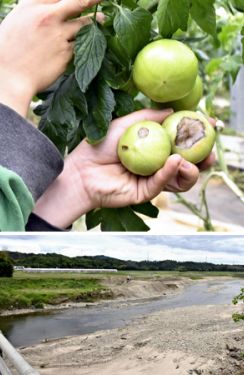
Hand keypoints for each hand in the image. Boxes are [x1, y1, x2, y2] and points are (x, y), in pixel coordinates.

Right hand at [0, 0, 100, 115]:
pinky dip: (87, 44)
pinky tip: (93, 43)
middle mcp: (48, 17)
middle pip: (78, 2)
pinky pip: (81, 46)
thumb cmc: (9, 51)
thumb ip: (36, 12)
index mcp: (32, 6)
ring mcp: (59, 35)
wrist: (10, 77)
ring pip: (84, 24)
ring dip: (96, 21)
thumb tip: (52, 8)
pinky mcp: (66, 54)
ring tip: (103, 20)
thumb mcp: (18, 21)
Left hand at [34, 109, 214, 227]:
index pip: (180, 142)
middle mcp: (156, 164)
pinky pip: (163, 183)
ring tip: (190, 158)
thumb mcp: (127, 123)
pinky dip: (171, 172)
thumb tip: (173, 111)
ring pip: (180, 178)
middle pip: (186, 163)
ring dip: (190, 168)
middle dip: (202, 158)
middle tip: (211, 150)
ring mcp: (152, 179)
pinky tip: (176, 161)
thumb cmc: (99, 146)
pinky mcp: (145, 193)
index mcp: (153, 148)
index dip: (196, 135)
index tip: (210, 124)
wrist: (81, 170)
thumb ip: (149, 116)